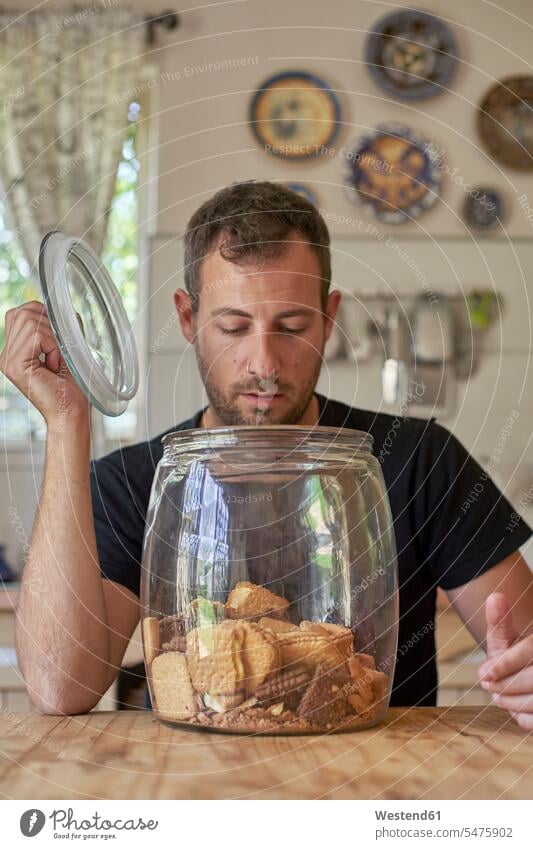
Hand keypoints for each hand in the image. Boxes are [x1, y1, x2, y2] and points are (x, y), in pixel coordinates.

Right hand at [0, 300, 88, 429]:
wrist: (72, 412)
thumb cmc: (72, 386)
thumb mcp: (66, 348)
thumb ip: (58, 328)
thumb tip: (61, 307)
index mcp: (15, 350)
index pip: (20, 313)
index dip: (43, 316)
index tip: (58, 339)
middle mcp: (6, 354)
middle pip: (23, 312)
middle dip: (49, 325)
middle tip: (58, 351)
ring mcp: (8, 360)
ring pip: (30, 321)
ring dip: (53, 338)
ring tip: (57, 360)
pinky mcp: (14, 365)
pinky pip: (37, 336)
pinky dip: (53, 347)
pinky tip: (54, 365)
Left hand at [478, 592, 532, 729]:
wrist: (528, 675)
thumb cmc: (515, 658)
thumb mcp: (506, 640)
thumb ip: (500, 622)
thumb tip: (494, 597)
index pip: (530, 650)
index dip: (506, 663)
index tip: (483, 674)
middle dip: (506, 684)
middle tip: (488, 686)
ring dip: (513, 703)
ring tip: (498, 696)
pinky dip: (525, 717)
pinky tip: (517, 710)